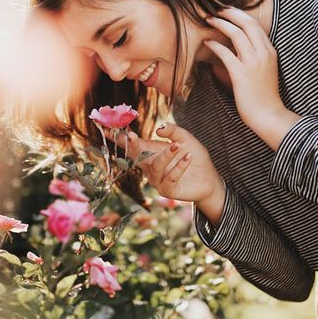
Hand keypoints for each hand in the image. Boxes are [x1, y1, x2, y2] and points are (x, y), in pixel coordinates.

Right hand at [105, 122, 225, 220]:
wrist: (209, 178)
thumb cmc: (194, 157)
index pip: (133, 145)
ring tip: (177, 146)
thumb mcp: (186, 139)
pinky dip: (178, 167)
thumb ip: (173, 131)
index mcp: (151, 152)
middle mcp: (150, 167)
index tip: (109, 130)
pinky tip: (188, 158)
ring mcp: (157, 180)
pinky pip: (169, 178)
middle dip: (132, 146)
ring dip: (166, 156)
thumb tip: (159, 128)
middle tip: (131, 136)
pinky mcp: (167, 190)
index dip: (120, 138)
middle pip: (137, 156)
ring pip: (155, 166)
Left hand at [204, 8, 285, 132]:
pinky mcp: (242, 74)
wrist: (268, 114)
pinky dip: (215, 45)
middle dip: (231, 13)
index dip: (240, 15)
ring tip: (209, 20)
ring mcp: (253, 63)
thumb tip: (236, 48)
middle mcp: (263, 53)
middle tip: (217, 10)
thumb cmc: (263, 95)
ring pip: (237, 34)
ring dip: (221, 24)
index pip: (255, 25)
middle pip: (247, 23)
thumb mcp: (264, 70)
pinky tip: (207, 42)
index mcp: (270, 51)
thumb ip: (254, 56)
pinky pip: (226, 53)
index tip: (228, 11)